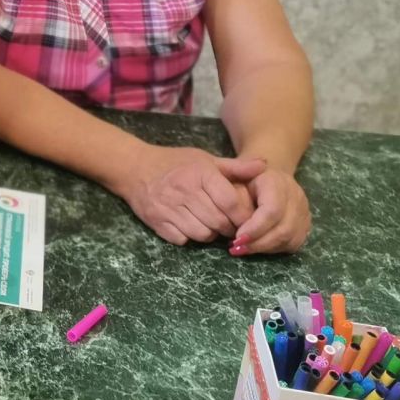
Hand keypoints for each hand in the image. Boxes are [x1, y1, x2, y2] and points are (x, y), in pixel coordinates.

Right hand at [117, 147, 264, 245]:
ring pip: (202, 234)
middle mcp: (185, 191)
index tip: (247, 220)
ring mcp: (169, 208)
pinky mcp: (157, 221)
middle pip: (219, 222)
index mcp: (200, 174)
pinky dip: (189, 237)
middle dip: (229, 228)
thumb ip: (235, 167)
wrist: (134, 168)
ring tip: (210, 225)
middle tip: (230, 226)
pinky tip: (190, 226)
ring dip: (210, 234)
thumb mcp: (205, 159)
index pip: (231, 202)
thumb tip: (265, 165)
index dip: (243, 216)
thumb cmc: (175, 163)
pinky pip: (182, 239)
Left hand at [231, 166, 311, 254]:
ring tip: (244, 249)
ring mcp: (303, 210)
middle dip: (259, 243)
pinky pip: (293, 243)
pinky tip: (257, 247)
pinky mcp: (305, 223)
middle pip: (284, 229)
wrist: (267, 174)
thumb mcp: (234, 181)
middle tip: (238, 249)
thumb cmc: (245, 178)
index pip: (272, 211)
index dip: (255, 228)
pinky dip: (274, 249)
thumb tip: (237, 228)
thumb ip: (234, 201)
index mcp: (276, 182)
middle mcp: (295, 196)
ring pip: (290, 239)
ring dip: (265, 248)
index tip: (237, 239)